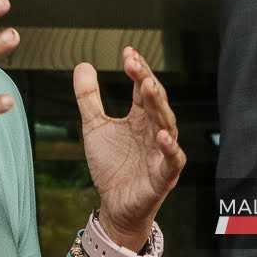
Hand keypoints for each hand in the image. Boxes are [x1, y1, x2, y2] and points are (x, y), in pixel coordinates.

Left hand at [75, 47, 185, 251]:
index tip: (127, 51)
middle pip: (155, 101)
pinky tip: (162, 134)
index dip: (137, 69)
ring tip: (147, 87)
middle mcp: (155, 130)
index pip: (142, 88)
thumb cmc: (111, 166)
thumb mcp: (94, 126)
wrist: (114, 206)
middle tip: (133, 63)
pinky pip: (172, 159)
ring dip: (158, 105)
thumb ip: (89, 98)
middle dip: (146, 80)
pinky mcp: (164, 175)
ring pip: (167, 124)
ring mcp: (162, 152)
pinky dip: (170, 147)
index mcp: (140, 118)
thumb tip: (83, 64)